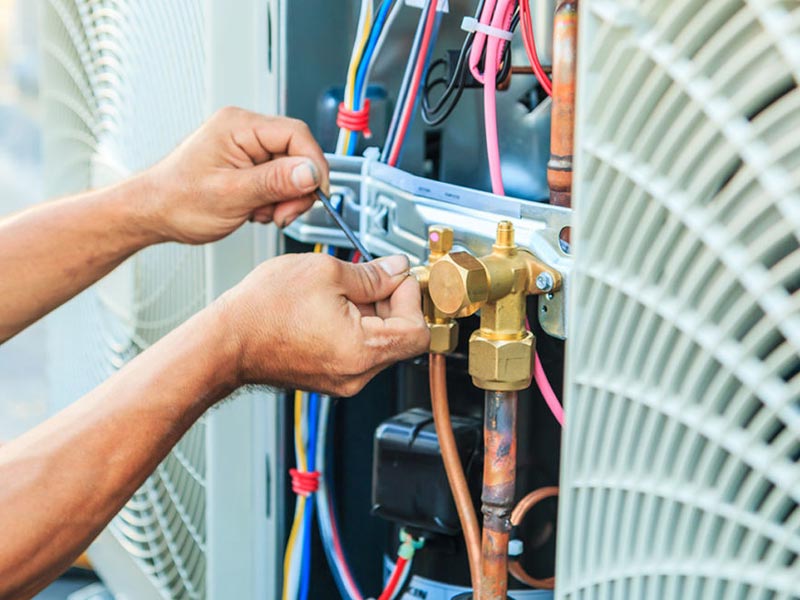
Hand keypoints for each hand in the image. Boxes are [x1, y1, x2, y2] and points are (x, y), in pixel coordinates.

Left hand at [142, 106, 328, 243]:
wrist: (152, 213)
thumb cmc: (177, 200)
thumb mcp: (231, 194)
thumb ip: (274, 181)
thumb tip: (311, 172)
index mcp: (239, 126)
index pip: (297, 135)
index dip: (313, 166)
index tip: (315, 194)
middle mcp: (245, 131)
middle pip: (297, 154)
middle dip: (296, 189)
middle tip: (282, 214)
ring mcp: (246, 149)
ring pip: (291, 171)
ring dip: (284, 199)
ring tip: (260, 213)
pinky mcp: (248, 166)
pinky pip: (278, 181)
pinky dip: (274, 201)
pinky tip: (254, 210)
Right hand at [214, 253, 429, 395]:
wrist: (226, 341)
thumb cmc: (263, 311)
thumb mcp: (326, 273)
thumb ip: (373, 273)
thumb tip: (397, 269)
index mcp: (363, 351)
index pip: (418, 330)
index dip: (411, 296)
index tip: (397, 277)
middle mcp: (357, 374)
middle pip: (401, 337)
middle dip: (391, 301)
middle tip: (371, 276)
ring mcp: (342, 380)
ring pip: (379, 342)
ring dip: (371, 313)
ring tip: (341, 290)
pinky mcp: (329, 377)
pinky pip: (357, 350)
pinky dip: (354, 326)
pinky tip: (330, 306)